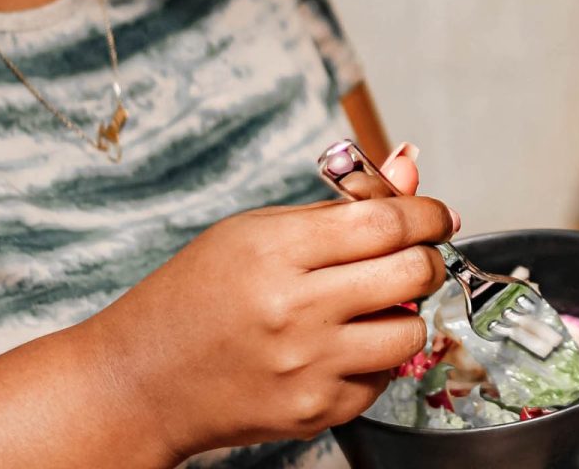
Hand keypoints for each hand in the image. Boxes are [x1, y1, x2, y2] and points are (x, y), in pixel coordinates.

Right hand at [79, 187, 458, 460]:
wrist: (140, 381)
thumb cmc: (195, 297)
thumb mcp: (255, 232)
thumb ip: (339, 206)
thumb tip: (409, 168)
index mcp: (276, 251)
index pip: (387, 221)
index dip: (428, 214)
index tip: (437, 216)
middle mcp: (294, 310)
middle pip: (413, 273)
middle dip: (426, 259)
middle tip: (413, 258)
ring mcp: (306, 366)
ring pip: (411, 331)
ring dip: (405, 314)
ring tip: (370, 307)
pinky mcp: (313, 411)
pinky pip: (382, 379)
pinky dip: (373, 360)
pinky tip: (338, 347)